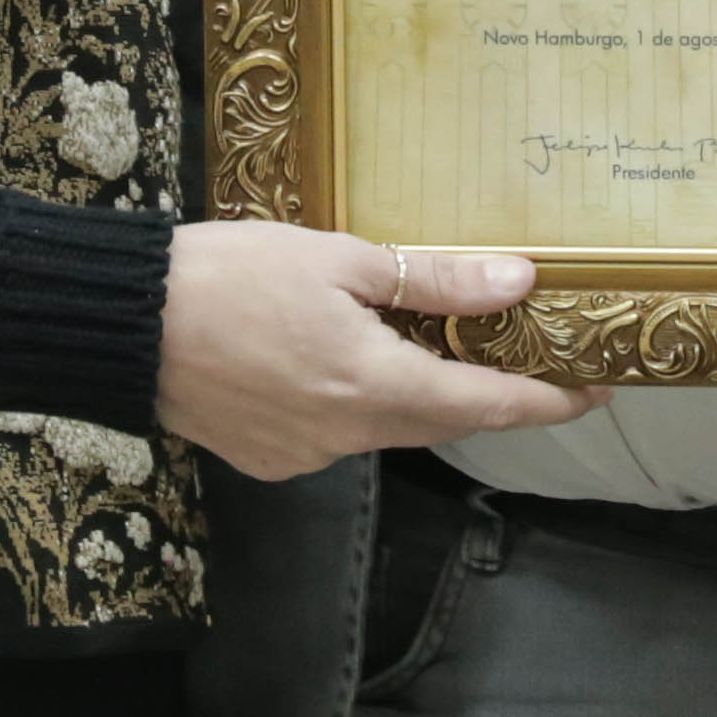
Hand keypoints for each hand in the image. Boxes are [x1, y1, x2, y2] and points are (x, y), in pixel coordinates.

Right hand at [154, 223, 602, 480]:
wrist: (119, 325)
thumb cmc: (228, 276)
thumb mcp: (339, 261)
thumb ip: (431, 280)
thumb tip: (517, 283)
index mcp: (373, 386)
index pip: (486, 404)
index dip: (547, 400)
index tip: (597, 391)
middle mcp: (346, 436)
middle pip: (441, 420)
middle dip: (489, 395)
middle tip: (534, 360)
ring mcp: (303, 454)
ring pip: (386, 425)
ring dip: (419, 391)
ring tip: (438, 342)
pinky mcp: (267, 456)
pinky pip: (336, 431)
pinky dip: (359, 399)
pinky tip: (347, 357)